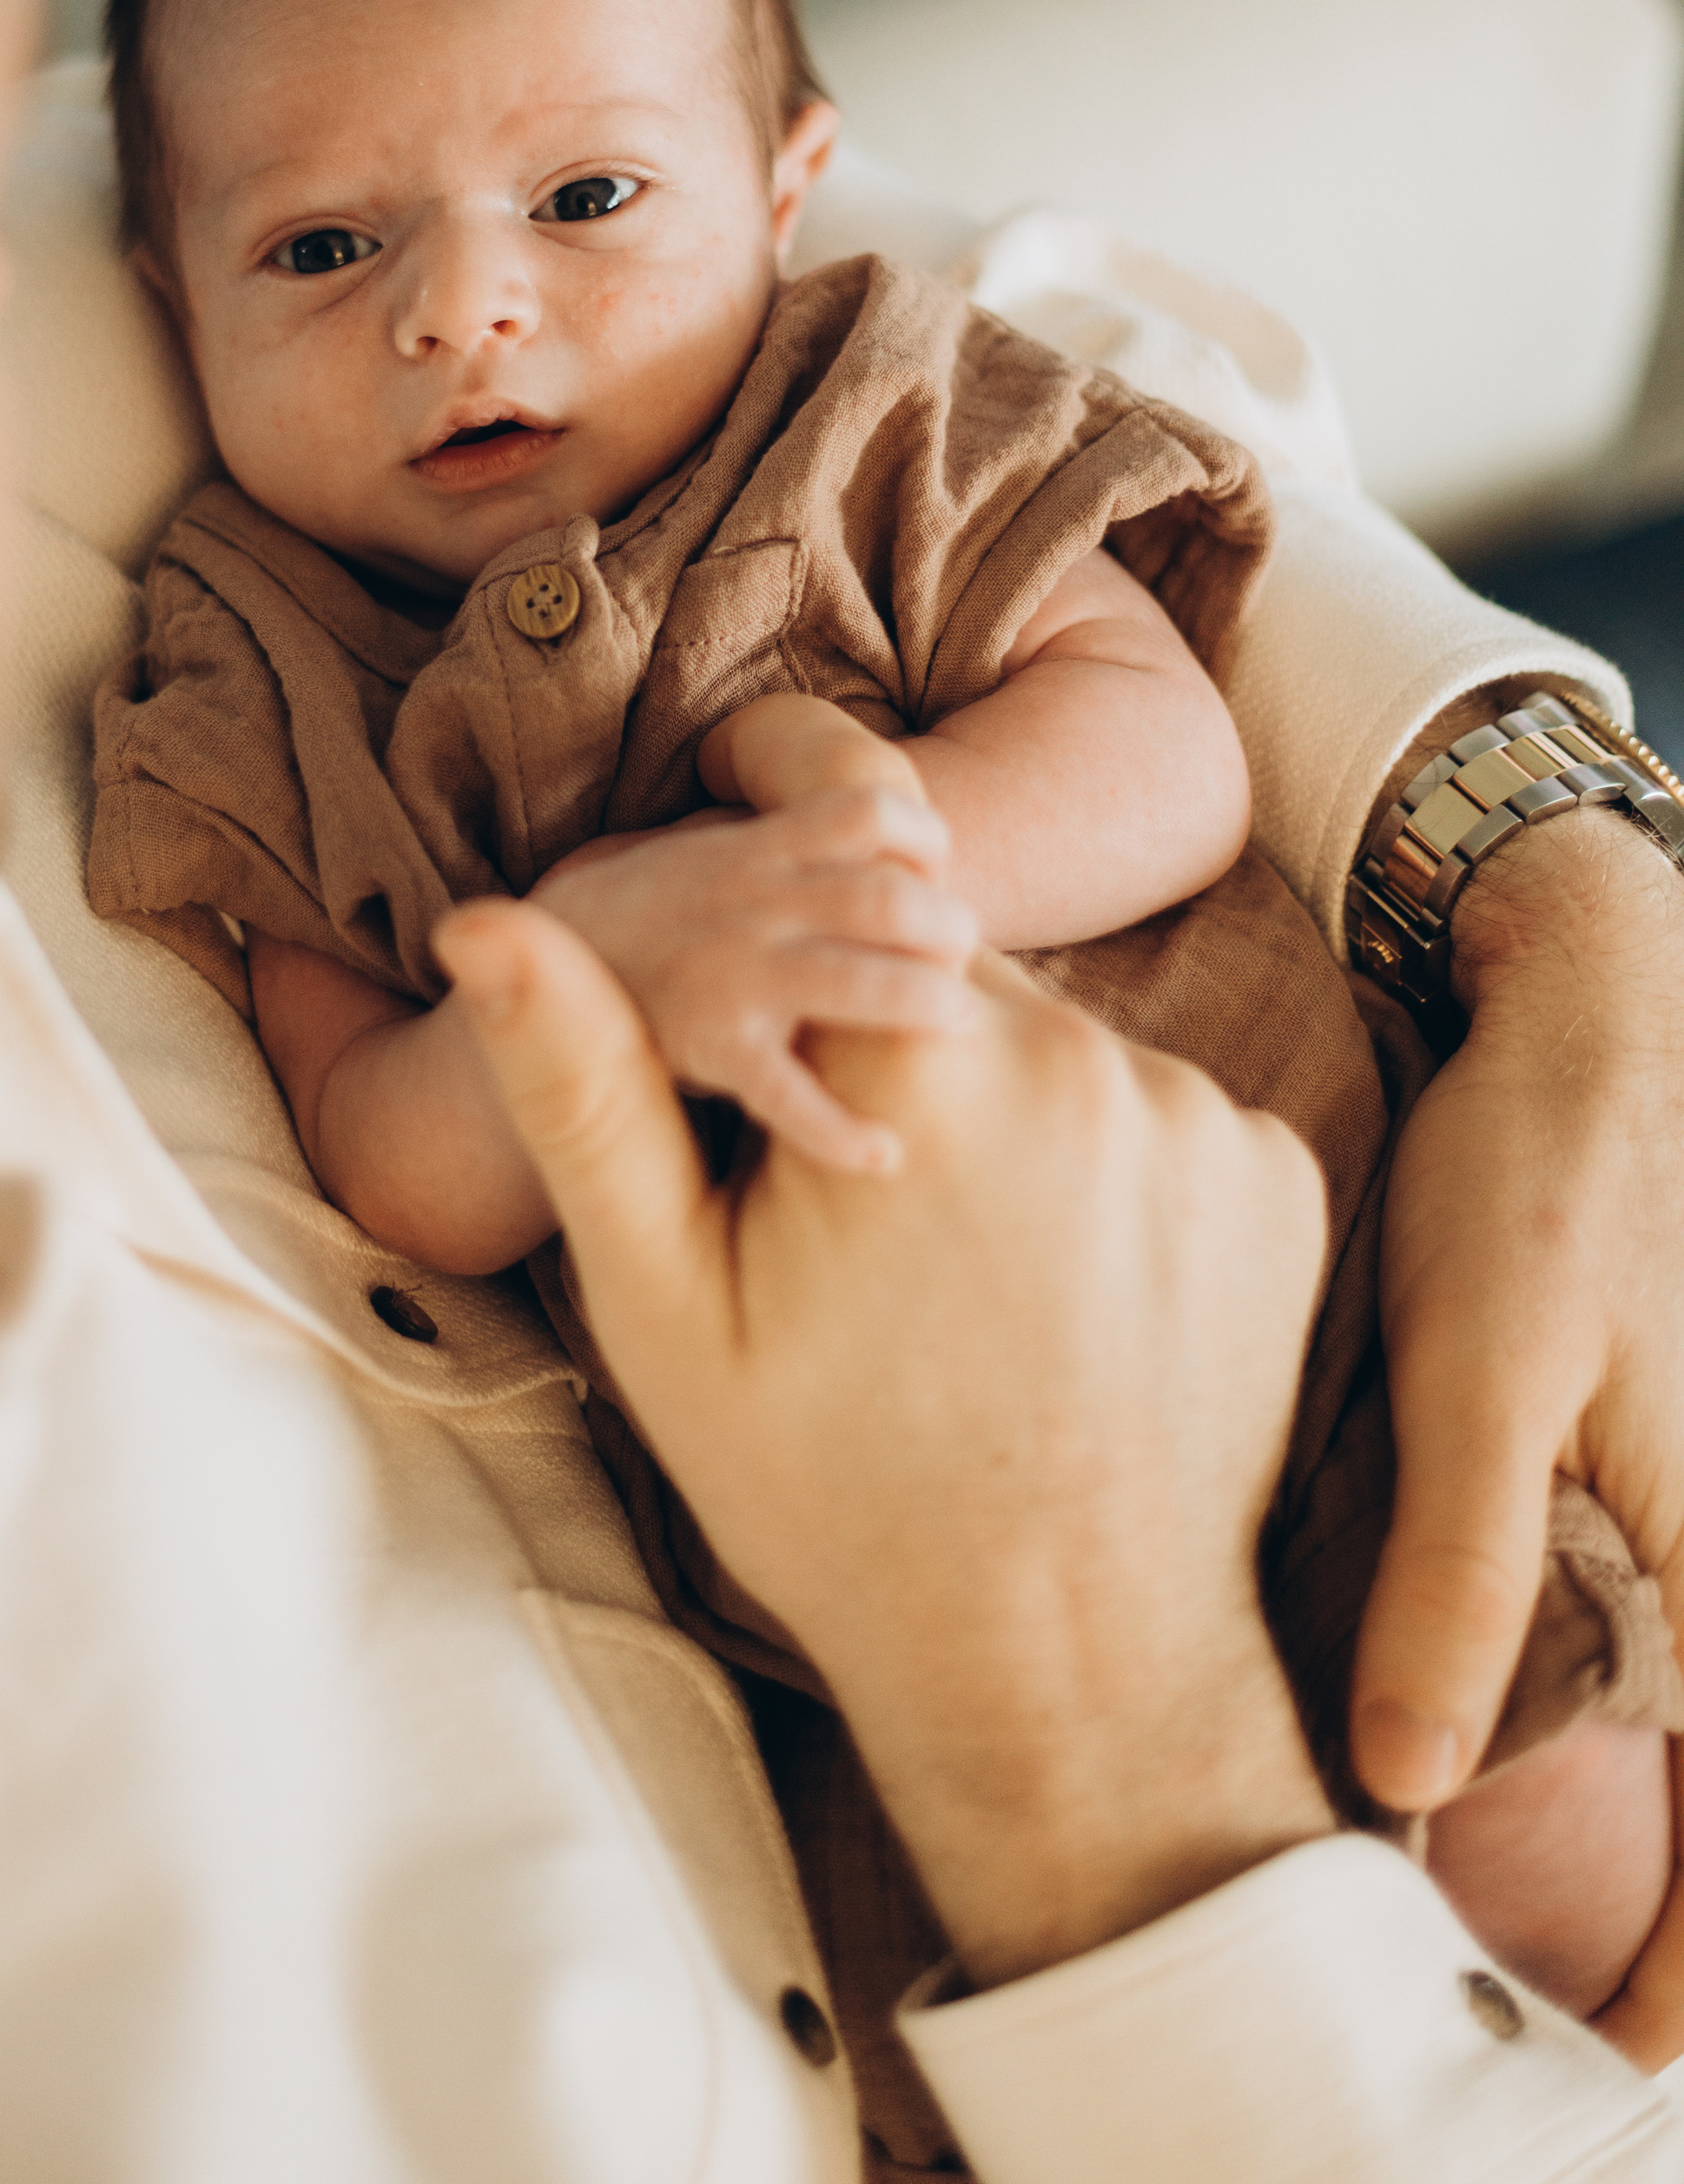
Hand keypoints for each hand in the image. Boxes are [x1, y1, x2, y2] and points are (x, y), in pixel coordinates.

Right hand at [436, 902, 1335, 1983]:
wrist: (1061, 1666)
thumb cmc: (836, 1494)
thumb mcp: (664, 1304)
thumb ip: (580, 1089)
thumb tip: (485, 925)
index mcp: (919, 1054)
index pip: (828, 945)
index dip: (794, 1042)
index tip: (796, 1173)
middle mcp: (1081, 1053)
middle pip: (952, 992)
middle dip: (908, 1078)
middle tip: (879, 1252)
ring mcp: (1200, 1115)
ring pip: (1061, 1053)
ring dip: (1013, 1123)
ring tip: (979, 1284)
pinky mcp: (1278, 1176)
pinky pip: (1166, 1119)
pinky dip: (1117, 1178)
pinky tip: (1074, 1297)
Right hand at [530, 769, 974, 1176]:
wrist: (535, 967)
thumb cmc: (665, 922)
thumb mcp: (721, 859)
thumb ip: (805, 857)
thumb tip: (916, 862)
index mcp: (758, 850)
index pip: (871, 811)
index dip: (924, 840)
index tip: (936, 882)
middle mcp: (752, 902)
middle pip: (890, 899)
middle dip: (948, 934)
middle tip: (962, 978)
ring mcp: (732, 972)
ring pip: (864, 980)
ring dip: (926, 1005)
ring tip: (951, 1030)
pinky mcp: (708, 1047)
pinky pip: (790, 1093)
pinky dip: (842, 1129)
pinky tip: (882, 1155)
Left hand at [1349, 809, 1683, 2065]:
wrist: (1608, 1002)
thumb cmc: (1544, 1170)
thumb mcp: (1479, 1366)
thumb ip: (1457, 1573)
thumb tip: (1408, 1785)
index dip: (1681, 1978)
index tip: (1609, 2063)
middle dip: (1674, 1919)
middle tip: (1571, 2016)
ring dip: (1671, 1820)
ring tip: (1585, 1931)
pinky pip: (1680, 1617)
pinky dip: (1664, 1707)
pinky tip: (1590, 1730)